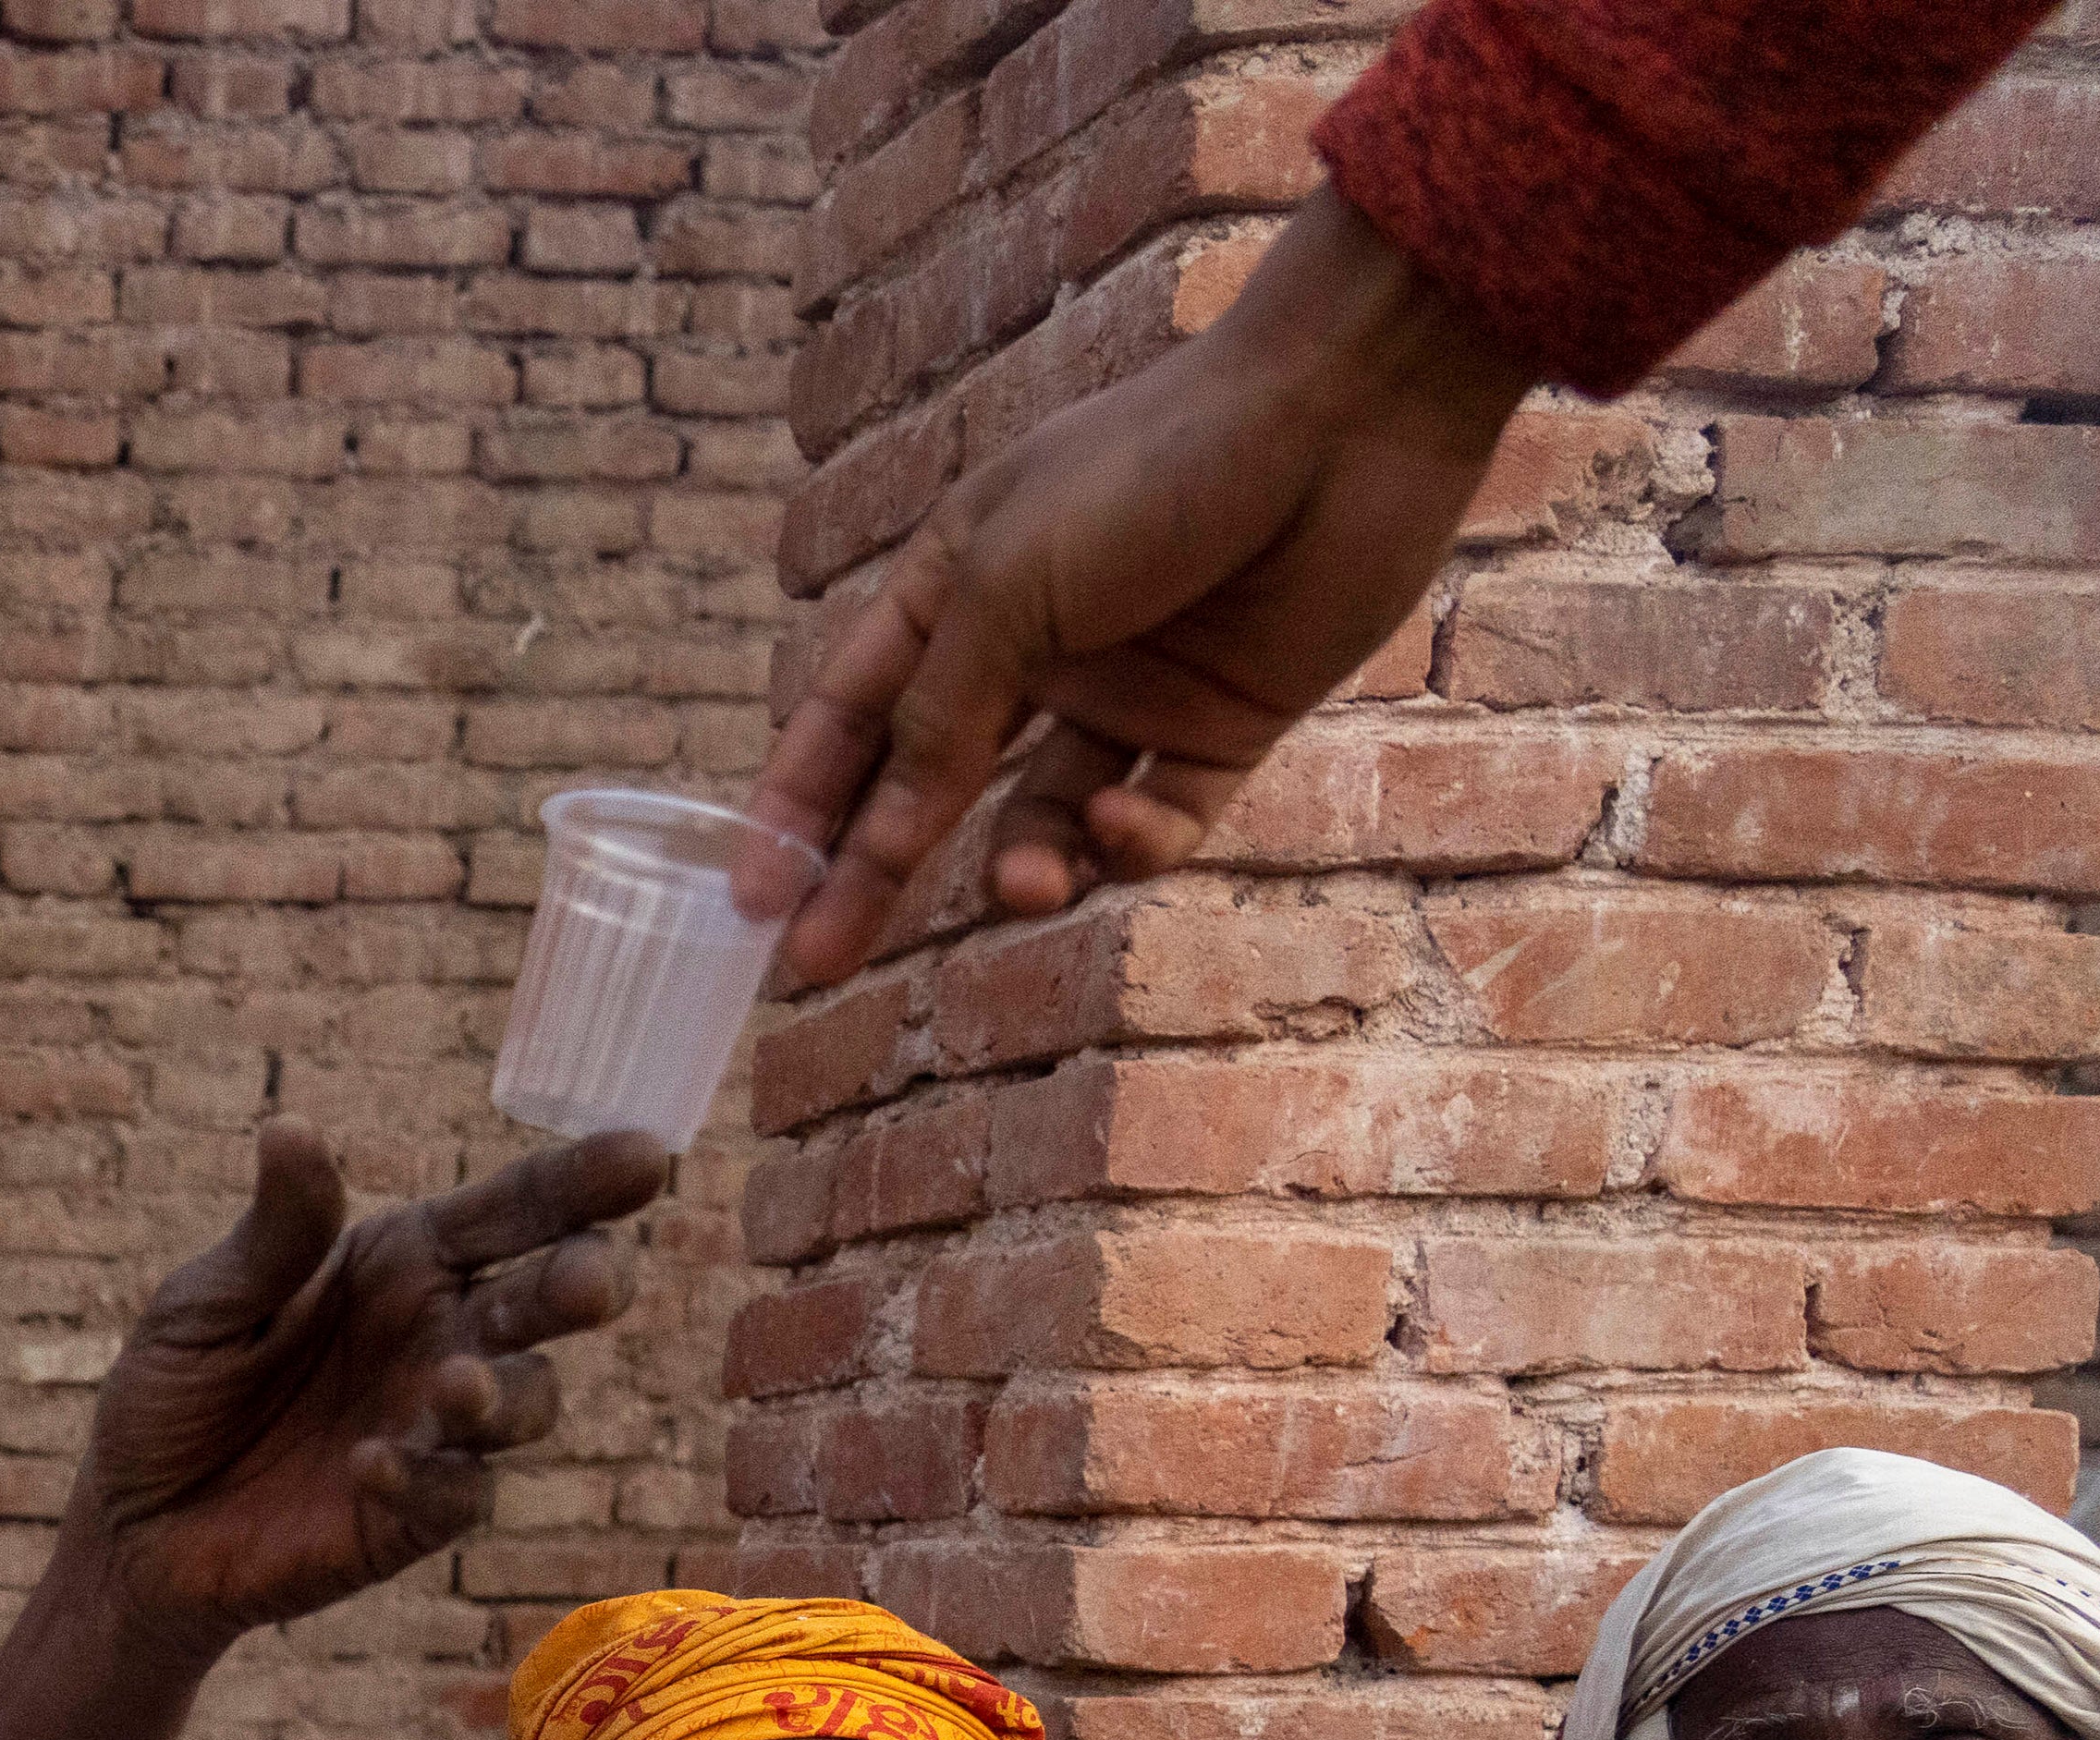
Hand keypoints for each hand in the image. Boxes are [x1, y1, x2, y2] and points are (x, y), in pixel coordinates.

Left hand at [78, 1124, 663, 1660]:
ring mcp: (441, 1427)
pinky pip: (457, 1494)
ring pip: (529, 1400)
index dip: (581, 1181)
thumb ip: (271, 1236)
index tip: (645, 1154)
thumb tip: (291, 1132)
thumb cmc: (174, 1395)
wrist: (131, 1524)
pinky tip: (369, 1464)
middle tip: (589, 1283)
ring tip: (458, 1387)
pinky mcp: (419, 1513)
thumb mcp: (205, 1303)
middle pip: (551, 1297)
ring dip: (508, 1393)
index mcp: (406, 1260)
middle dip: (585, 1283)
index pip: (513, 1209)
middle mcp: (445, 1334)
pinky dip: (426, 1476)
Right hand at [753, 188, 1534, 987]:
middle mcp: (1034, 649)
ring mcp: (1127, 694)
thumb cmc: (1151, 471)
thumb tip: (874, 838)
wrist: (1345, 416)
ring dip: (1024, 865)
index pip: (849, 719)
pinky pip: (1156, 821)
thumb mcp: (1005, 592)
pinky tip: (1126, 824)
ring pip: (1043, 821)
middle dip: (873, 875)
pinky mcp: (1221, 727)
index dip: (797, 809)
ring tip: (1025, 888)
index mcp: (955, 591)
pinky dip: (1133, 843)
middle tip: (818, 964)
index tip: (753, 901)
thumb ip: (935, 721)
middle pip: (928, 787)